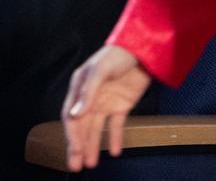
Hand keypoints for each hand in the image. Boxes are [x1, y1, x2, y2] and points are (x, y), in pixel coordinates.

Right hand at [62, 45, 150, 170]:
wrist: (143, 49)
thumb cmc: (117, 54)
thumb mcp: (100, 70)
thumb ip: (88, 92)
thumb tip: (75, 116)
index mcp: (80, 87)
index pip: (72, 115)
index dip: (72, 134)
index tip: (75, 150)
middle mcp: (90, 97)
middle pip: (82, 126)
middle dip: (78, 146)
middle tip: (76, 166)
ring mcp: (106, 102)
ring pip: (96, 128)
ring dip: (93, 145)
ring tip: (91, 164)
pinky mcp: (122, 105)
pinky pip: (116, 125)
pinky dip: (114, 138)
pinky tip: (114, 152)